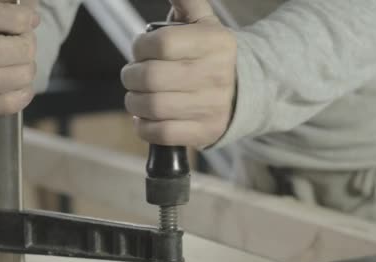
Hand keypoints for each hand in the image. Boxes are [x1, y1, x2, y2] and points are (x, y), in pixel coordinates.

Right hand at [0, 0, 39, 115]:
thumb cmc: (4, 26)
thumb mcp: (8, 6)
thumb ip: (17, 3)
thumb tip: (30, 11)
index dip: (16, 19)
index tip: (31, 20)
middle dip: (22, 52)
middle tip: (29, 49)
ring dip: (22, 76)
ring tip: (27, 67)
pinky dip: (14, 100)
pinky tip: (25, 89)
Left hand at [121, 0, 236, 147]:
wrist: (245, 92)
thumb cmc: (211, 56)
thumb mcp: (204, 23)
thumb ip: (186, 1)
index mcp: (215, 43)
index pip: (161, 43)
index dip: (140, 47)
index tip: (140, 50)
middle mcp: (216, 75)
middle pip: (151, 77)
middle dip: (131, 76)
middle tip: (133, 76)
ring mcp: (211, 107)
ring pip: (153, 106)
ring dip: (134, 101)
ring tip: (137, 96)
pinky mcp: (204, 132)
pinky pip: (161, 133)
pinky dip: (143, 127)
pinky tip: (145, 117)